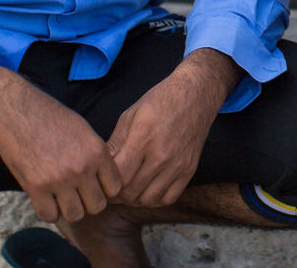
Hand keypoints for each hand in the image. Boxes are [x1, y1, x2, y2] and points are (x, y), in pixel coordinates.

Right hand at [0, 84, 124, 223]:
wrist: (17, 111)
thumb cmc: (51, 117)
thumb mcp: (83, 130)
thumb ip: (96, 154)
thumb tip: (103, 177)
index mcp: (97, 151)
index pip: (115, 188)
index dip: (106, 190)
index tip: (95, 186)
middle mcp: (82, 168)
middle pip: (97, 206)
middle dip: (89, 202)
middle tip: (78, 194)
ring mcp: (59, 180)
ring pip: (76, 215)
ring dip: (69, 209)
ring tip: (62, 198)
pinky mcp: (36, 188)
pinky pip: (50, 215)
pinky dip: (49, 211)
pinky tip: (46, 200)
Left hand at [106, 50, 236, 207]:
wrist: (196, 95)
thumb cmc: (160, 101)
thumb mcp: (130, 115)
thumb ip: (115, 144)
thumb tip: (100, 167)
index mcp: (143, 138)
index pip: (118, 176)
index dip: (106, 183)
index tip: (102, 180)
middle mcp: (161, 155)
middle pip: (131, 192)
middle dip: (117, 194)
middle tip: (111, 188)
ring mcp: (177, 164)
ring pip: (148, 200)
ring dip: (135, 199)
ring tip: (129, 189)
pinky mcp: (189, 170)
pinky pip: (169, 198)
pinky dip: (155, 199)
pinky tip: (148, 189)